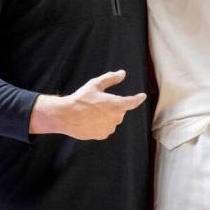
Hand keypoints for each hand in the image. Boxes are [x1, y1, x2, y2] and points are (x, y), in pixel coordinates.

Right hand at [30, 70, 145, 139]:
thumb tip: (122, 73)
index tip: (142, 96)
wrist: (66, 116)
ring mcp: (109, 128)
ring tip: (91, 112)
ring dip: (106, 116)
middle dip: (112, 106)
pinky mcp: (102, 135)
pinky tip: (89, 120)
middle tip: (97, 102)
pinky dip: (100, 124)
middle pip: (119, 110)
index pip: (132, 102)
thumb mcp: (96, 84)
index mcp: (117, 105)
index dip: (138, 98)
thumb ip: (111, 78)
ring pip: (112, 120)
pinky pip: (105, 128)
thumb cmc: (81, 98)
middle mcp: (116, 118)